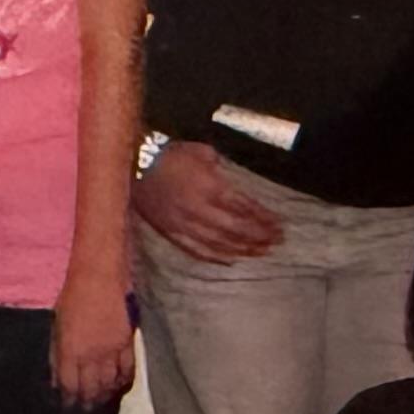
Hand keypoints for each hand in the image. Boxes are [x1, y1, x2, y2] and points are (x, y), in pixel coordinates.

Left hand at [51, 270, 137, 406]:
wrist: (99, 278)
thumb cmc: (72, 298)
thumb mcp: (57, 326)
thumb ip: (58, 354)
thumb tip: (57, 379)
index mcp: (70, 350)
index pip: (70, 385)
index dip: (69, 399)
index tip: (67, 406)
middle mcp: (91, 355)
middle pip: (91, 388)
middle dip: (87, 402)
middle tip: (85, 411)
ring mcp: (111, 350)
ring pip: (110, 383)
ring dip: (105, 395)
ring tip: (100, 403)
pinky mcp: (128, 343)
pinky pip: (128, 370)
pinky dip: (123, 382)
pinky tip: (119, 388)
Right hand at [134, 141, 282, 263]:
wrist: (133, 164)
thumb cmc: (171, 154)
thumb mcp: (203, 152)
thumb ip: (221, 169)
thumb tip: (232, 178)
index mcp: (211, 188)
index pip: (245, 208)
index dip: (264, 217)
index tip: (279, 224)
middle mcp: (200, 210)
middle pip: (235, 229)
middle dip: (259, 236)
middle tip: (277, 241)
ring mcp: (184, 224)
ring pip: (218, 243)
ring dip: (242, 249)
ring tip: (261, 252)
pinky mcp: (170, 232)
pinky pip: (194, 249)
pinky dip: (214, 257)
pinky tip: (230, 260)